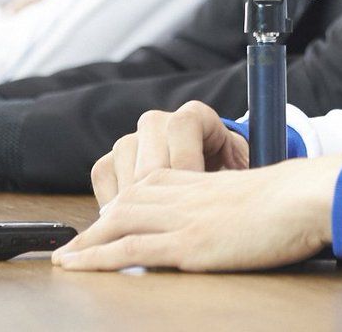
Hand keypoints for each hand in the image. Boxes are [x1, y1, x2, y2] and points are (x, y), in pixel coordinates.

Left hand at [53, 154, 341, 271]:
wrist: (310, 196)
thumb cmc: (301, 199)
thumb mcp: (268, 194)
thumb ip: (247, 203)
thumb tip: (254, 217)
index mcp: (210, 184)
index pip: (156, 184)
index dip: (129, 199)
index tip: (110, 214)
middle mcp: (192, 196)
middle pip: (132, 200)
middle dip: (99, 222)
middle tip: (74, 242)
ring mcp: (188, 218)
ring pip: (123, 221)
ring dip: (88, 240)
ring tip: (66, 258)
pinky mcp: (191, 243)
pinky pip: (133, 248)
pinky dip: (99, 256)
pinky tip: (78, 265)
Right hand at [90, 100, 248, 207]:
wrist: (209, 179)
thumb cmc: (227, 178)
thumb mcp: (238, 172)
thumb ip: (235, 175)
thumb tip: (229, 184)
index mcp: (194, 114)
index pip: (182, 127)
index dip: (189, 165)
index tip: (198, 195)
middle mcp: (158, 121)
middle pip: (151, 159)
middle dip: (164, 197)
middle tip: (177, 222)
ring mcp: (131, 140)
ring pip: (126, 171)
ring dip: (140, 204)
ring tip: (158, 226)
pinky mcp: (109, 161)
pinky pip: (103, 176)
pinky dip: (115, 203)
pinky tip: (135, 221)